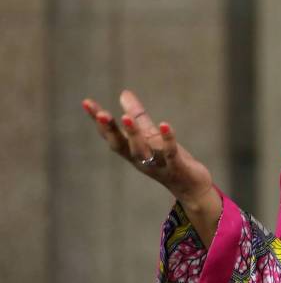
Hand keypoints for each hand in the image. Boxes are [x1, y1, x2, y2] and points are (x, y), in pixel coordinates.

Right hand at [82, 90, 220, 240]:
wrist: (192, 189)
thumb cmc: (168, 161)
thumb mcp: (152, 137)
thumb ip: (138, 117)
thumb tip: (124, 93)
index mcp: (132, 152)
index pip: (112, 135)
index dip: (99, 121)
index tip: (86, 102)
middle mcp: (141, 160)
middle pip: (121, 145)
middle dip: (110, 130)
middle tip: (101, 113)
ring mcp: (158, 164)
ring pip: (142, 150)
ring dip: (133, 135)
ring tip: (126, 117)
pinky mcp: (177, 167)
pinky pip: (171, 153)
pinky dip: (167, 140)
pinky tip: (165, 125)